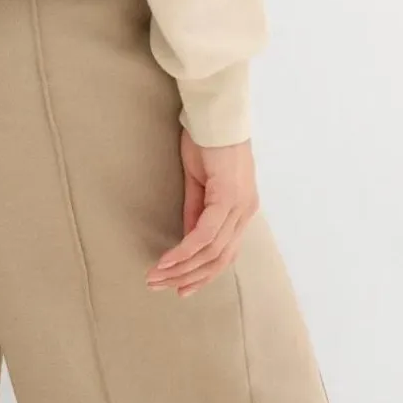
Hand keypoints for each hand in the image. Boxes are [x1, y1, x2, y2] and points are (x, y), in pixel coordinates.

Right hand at [146, 127, 258, 296]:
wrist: (215, 113)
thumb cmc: (208, 140)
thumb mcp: (199, 181)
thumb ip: (196, 211)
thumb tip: (188, 240)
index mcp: (242, 208)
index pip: (225, 253)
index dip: (202, 275)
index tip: (180, 289)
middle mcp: (246, 211)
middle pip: (219, 259)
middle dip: (188, 278)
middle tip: (160, 286)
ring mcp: (240, 206)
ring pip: (212, 251)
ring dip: (181, 268)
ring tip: (156, 276)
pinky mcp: (228, 197)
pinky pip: (205, 234)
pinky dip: (185, 250)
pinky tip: (168, 260)